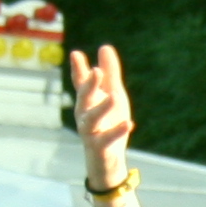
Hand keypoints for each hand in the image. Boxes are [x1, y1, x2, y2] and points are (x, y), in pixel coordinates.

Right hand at [69, 42, 137, 186]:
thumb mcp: (113, 95)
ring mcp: (91, 131)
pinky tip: (129, 123)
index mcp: (88, 100)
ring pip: (92, 119)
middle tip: (97, 71)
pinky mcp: (100, 147)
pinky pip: (107, 139)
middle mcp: (85, 114)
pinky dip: (117, 131)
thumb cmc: (108, 122)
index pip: (81, 82)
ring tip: (115, 97)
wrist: (107, 159)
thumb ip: (110, 73)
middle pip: (84, 98)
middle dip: (90, 85)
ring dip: (102, 107)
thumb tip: (105, 47)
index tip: (76, 54)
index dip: (78, 69)